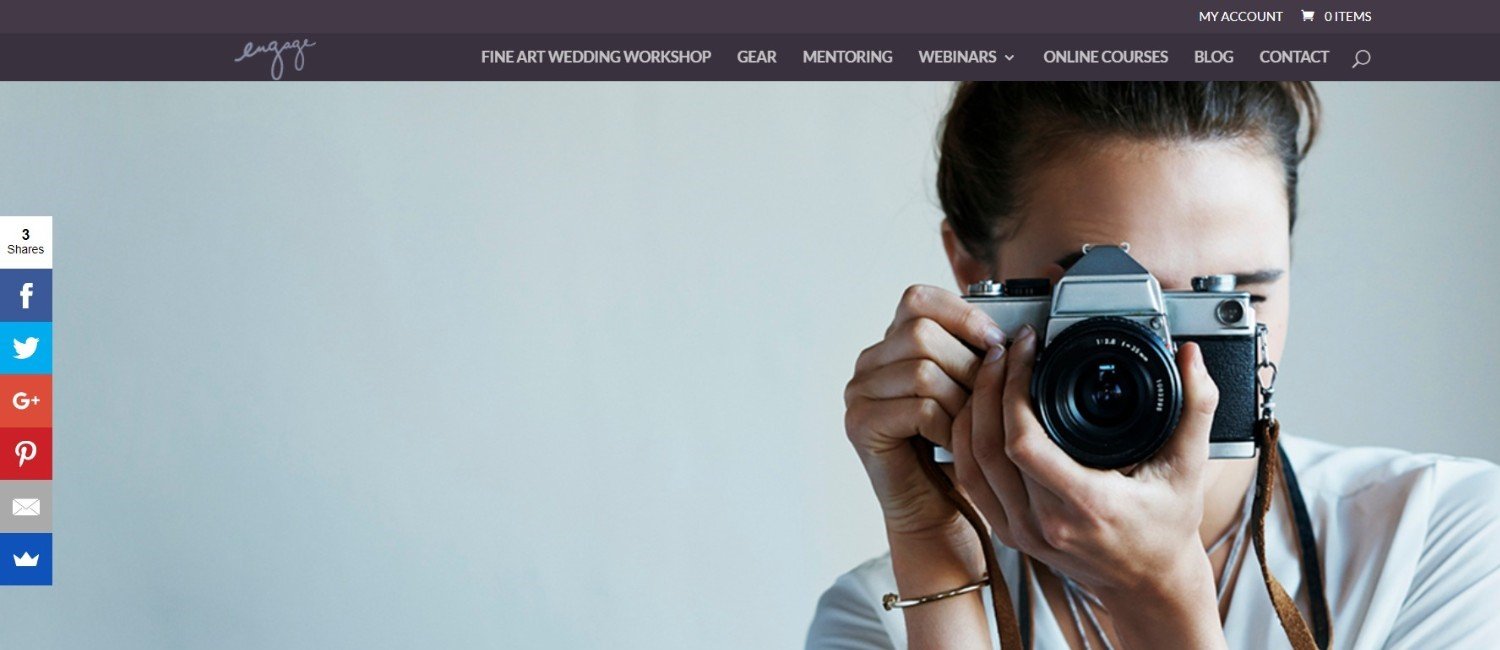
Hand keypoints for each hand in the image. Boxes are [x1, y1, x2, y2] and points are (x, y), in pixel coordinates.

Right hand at [844, 285, 1003, 536]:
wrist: (937, 509)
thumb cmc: (958, 450)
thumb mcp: (973, 389)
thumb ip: (979, 353)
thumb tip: (1020, 329)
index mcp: (892, 344)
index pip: (918, 299)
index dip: (962, 314)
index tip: (997, 341)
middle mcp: (869, 363)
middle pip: (921, 332)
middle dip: (968, 363)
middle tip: (989, 394)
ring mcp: (859, 393)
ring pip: (923, 369)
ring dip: (961, 399)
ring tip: (972, 424)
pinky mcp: (861, 424)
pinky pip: (918, 407)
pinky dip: (948, 426)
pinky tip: (955, 443)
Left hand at [951, 325, 1226, 646]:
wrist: (1149, 586)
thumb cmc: (1167, 531)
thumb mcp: (1188, 469)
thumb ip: (1196, 409)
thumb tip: (1191, 357)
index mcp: (1087, 505)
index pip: (1024, 443)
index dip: (1015, 389)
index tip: (1027, 351)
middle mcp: (1045, 523)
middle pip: (989, 445)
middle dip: (990, 386)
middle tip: (1005, 349)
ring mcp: (1021, 531)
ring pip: (970, 462)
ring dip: (971, 409)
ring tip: (990, 370)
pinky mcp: (1008, 532)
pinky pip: (971, 482)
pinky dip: (964, 441)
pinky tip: (976, 410)